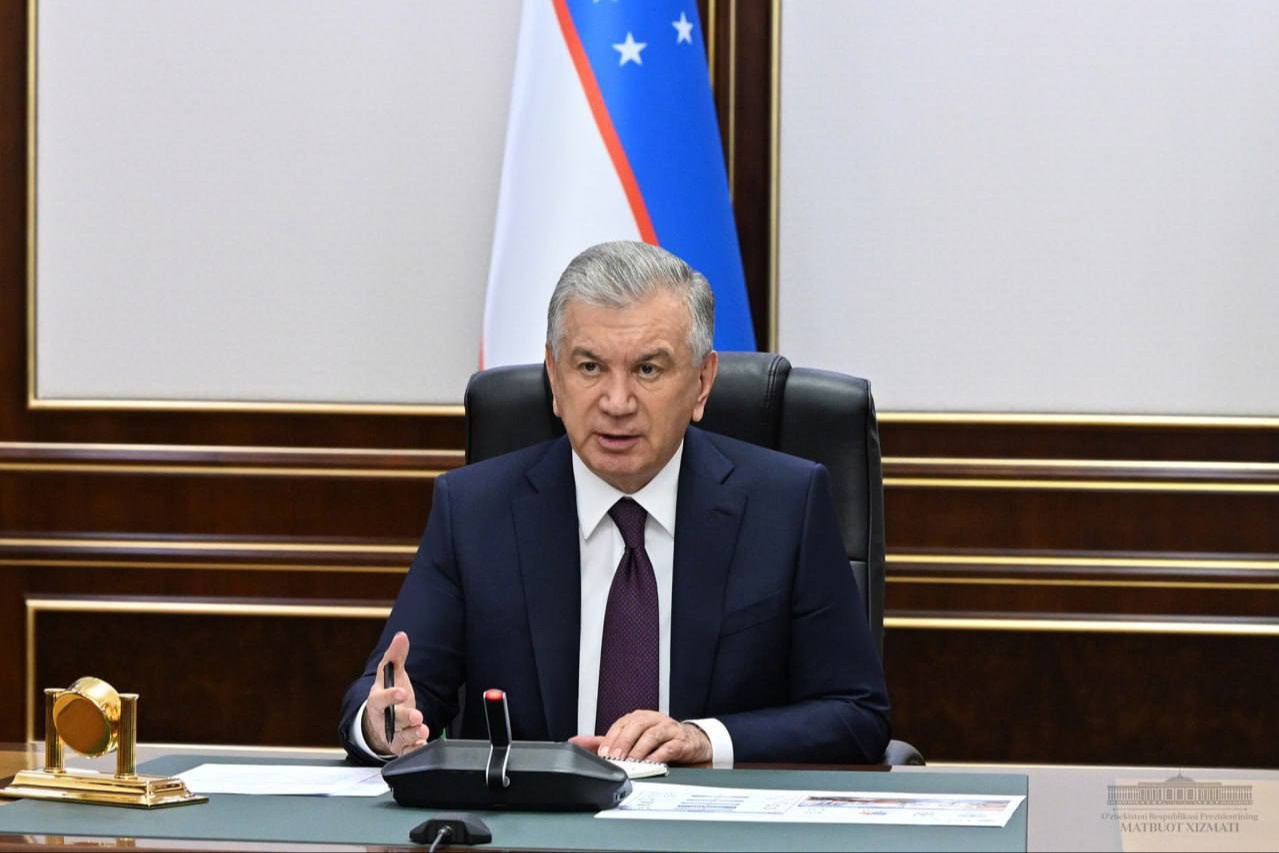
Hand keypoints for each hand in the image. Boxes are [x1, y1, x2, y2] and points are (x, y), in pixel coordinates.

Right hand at [361, 631, 428, 755]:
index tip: (402, 692)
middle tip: (417, 716)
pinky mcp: (401, 747)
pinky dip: (415, 749)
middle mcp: (383, 720)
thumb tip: (401, 636)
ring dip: (412, 735)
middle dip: (405, 719)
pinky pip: (407, 752)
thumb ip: (396, 656)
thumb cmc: (389, 694)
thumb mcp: (392, 674)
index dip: (390, 696)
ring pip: (400, 739)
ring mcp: (391, 735)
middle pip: (392, 721)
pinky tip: (422, 744)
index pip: (380, 699)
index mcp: (377, 701)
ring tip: (423, 729)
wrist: (384, 720)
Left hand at [569, 710, 711, 765]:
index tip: (603, 753)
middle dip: (623, 742)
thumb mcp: (630, 739)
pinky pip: (669, 747)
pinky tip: (651, 764)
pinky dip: (658, 756)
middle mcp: (652, 720)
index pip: (622, 724)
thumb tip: (576, 742)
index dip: (612, 738)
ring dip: (639, 750)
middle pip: (636, 726)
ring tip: (630, 763)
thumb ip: (604, 742)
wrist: (690, 742)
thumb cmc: (658, 740)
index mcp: (638, 718)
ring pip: (652, 735)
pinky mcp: (681, 741)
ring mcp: (668, 729)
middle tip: (614, 758)